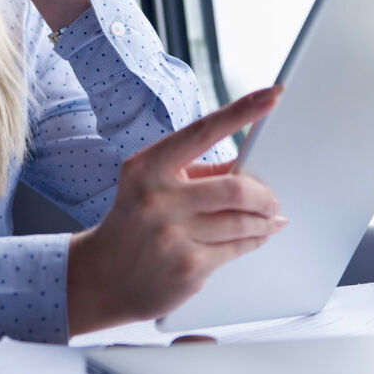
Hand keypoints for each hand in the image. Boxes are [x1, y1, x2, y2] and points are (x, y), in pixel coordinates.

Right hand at [66, 87, 287, 335]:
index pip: (204, 131)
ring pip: (242, 221)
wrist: (101, 278)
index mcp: (147, 167)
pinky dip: (256, 239)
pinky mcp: (188, 267)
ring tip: (269, 218)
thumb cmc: (134, 223)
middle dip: (264, 195)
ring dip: (265, 220)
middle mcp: (158, 199)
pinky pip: (238, 248)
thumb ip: (198, 172)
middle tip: (273, 199)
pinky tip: (259, 235)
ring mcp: (172, 236)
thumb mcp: (152, 185)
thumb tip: (248, 163)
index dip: (242, 111)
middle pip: (236, 188)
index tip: (272, 95)